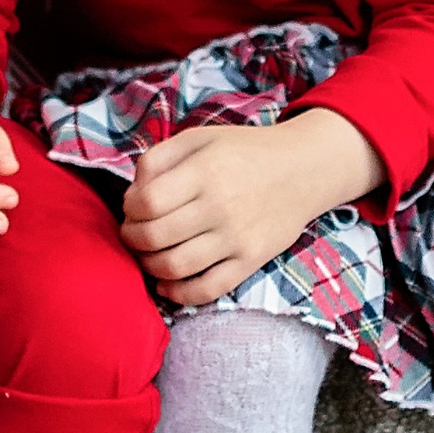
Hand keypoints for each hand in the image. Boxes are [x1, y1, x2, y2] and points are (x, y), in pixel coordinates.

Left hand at [118, 111, 384, 306]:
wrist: (303, 169)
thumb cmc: (244, 152)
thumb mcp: (201, 138)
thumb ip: (159, 157)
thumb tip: (132, 194)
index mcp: (205, 170)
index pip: (147, 201)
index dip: (130, 208)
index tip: (133, 207)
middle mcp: (221, 206)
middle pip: (155, 237)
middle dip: (132, 238)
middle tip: (133, 232)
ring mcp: (237, 237)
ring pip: (175, 267)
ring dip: (149, 265)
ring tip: (149, 254)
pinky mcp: (251, 261)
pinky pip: (207, 289)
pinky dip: (179, 293)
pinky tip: (167, 284)